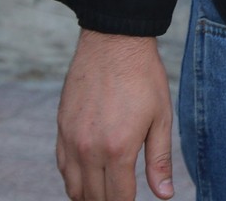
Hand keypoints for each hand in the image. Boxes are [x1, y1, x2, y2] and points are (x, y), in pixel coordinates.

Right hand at [56, 31, 173, 200]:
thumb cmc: (143, 77)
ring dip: (89, 196)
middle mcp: (89, 149)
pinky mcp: (61, 128)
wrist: (113, 42)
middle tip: (122, 198)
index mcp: (118, 149)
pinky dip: (74, 179)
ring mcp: (71, 139)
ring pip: (73, 187)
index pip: (118, 199)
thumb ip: (160, 160)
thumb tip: (165, 195)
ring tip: (105, 195)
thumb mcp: (161, 117)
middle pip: (93, 197)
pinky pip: (62, 167)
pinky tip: (88, 178)